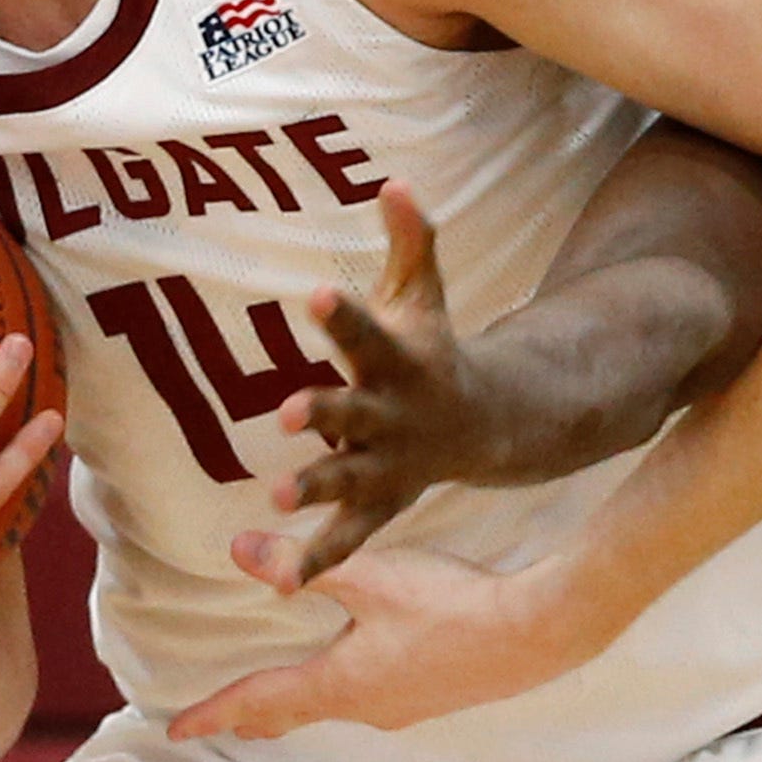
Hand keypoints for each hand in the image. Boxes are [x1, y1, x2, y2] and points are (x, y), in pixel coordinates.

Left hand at [167, 539, 601, 745]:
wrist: (533, 633)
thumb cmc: (448, 604)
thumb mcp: (367, 576)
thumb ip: (301, 566)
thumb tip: (238, 552)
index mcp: (340, 683)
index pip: (261, 701)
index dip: (214, 712)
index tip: (175, 730)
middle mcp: (366, 707)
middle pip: (295, 714)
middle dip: (255, 716)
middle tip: (221, 723)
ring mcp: (403, 707)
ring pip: (333, 707)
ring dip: (298, 703)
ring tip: (278, 700)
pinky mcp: (432, 695)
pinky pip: (368, 699)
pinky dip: (340, 691)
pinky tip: (355, 675)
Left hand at [270, 181, 491, 578]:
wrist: (485, 423)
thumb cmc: (431, 349)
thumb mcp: (422, 293)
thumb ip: (411, 240)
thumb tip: (394, 180)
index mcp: (396, 360)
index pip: (362, 330)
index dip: (339, 314)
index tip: (314, 292)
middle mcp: (390, 415)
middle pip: (352, 412)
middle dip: (321, 413)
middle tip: (283, 411)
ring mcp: (385, 465)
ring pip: (347, 478)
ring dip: (315, 487)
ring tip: (277, 496)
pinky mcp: (377, 504)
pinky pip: (346, 537)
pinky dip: (316, 560)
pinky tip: (278, 581)